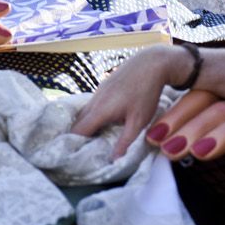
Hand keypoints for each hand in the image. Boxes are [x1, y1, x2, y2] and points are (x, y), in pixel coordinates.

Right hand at [71, 46, 188, 156]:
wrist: (151, 62)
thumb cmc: (146, 93)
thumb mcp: (138, 121)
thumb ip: (125, 142)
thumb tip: (113, 161)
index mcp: (100, 111)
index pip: (78, 131)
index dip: (73, 145)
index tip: (73, 158)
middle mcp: (94, 101)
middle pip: (77, 122)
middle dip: (76, 137)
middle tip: (80, 153)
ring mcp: (97, 92)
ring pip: (83, 113)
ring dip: (83, 126)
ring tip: (90, 141)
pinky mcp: (102, 87)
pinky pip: (90, 105)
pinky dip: (90, 116)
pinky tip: (100, 122)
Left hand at [146, 89, 224, 172]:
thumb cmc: (217, 183)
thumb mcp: (191, 163)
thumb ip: (175, 148)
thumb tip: (143, 144)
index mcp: (220, 110)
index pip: (199, 98)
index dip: (176, 116)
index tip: (154, 139)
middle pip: (221, 105)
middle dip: (193, 127)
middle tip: (171, 149)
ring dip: (222, 133)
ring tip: (199, 153)